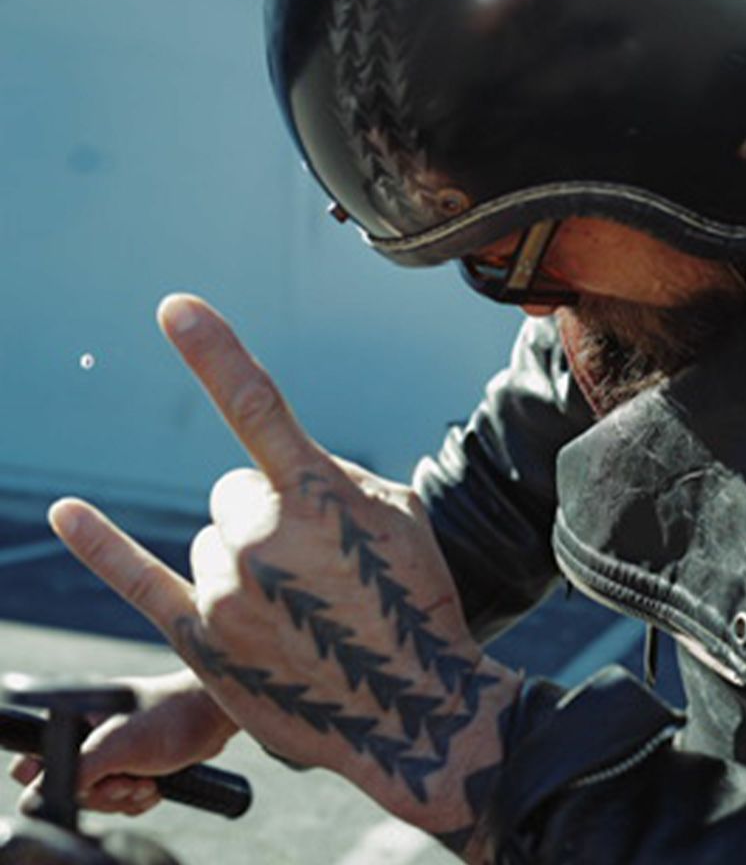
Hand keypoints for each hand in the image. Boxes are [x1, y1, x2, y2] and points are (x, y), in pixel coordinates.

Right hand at [10, 669, 235, 816]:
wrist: (215, 717)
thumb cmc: (170, 717)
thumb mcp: (116, 746)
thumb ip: (76, 771)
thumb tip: (39, 796)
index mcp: (79, 717)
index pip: (36, 755)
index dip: (50, 777)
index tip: (86, 779)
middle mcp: (92, 732)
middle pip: (70, 786)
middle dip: (101, 793)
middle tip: (127, 781)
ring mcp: (114, 749)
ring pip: (98, 796)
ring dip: (123, 797)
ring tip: (146, 782)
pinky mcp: (134, 763)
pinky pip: (121, 797)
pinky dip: (137, 799)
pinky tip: (155, 786)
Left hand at [49, 295, 518, 859]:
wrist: (409, 705)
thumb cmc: (413, 600)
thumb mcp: (398, 514)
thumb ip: (333, 479)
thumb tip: (283, 476)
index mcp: (315, 493)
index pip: (256, 403)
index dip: (214, 350)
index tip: (174, 306)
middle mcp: (258, 534)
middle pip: (231, 492)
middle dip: (268, 516)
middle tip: (314, 566)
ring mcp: (225, 589)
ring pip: (211, 540)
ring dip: (246, 560)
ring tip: (300, 608)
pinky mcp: (202, 639)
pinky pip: (139, 578)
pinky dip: (100, 544)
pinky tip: (65, 512)